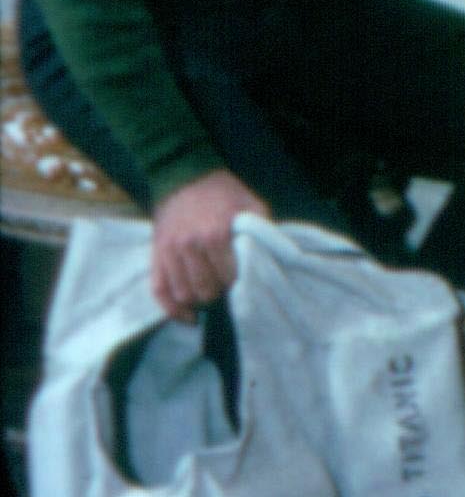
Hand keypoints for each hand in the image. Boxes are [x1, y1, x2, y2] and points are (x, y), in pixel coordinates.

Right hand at [151, 169, 270, 322]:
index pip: (229, 275)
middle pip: (206, 289)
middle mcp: (189, 246)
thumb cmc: (221, 192)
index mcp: (214, 233)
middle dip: (220, 292)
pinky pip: (159, 291)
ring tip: (212, 295)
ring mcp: (169, 253)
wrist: (184, 178)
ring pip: (184, 294)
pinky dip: (172, 310)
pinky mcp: (155, 256)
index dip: (239, 282)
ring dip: (200, 301)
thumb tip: (276, 251)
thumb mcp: (249, 203)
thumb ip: (262, 227)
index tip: (245, 280)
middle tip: (228, 287)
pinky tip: (189, 317)